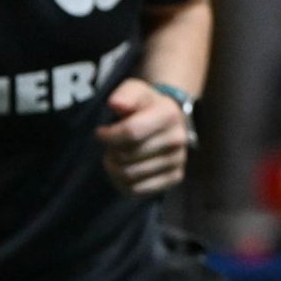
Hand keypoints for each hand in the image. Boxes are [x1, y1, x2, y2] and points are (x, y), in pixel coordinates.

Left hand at [96, 77, 191, 195]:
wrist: (170, 120)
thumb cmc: (146, 105)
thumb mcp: (135, 90)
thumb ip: (125, 94)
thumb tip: (115, 103)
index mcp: (169, 113)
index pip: (131, 132)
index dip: (109, 136)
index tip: (101, 132)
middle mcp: (178, 138)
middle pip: (127, 156)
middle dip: (111, 151)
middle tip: (111, 145)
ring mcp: (178, 160)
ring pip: (130, 175)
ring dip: (114, 168)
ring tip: (117, 156)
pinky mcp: (175, 177)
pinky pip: (137, 190)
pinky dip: (122, 183)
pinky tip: (124, 169)